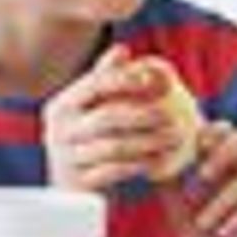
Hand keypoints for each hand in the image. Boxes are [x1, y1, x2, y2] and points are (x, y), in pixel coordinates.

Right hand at [43, 44, 187, 192]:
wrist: (75, 187)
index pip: (96, 84)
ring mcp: (65, 159)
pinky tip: (160, 158)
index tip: (153, 78)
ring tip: (177, 137)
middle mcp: (58, 131)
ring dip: (151, 140)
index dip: (126, 78)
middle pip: (109, 116)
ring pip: (114, 146)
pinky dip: (140, 164)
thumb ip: (108, 77)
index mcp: (62, 105)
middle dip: (147, 115)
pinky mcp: (77, 184)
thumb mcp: (96, 106)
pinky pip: (113, 171)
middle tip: (176, 116)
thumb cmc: (92, 138)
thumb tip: (121, 49)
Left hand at [156, 121, 236, 236]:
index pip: (224, 137)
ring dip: (222, 200)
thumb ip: (170, 191)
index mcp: (227, 173)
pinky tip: (222, 232)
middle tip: (202, 176)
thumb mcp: (181, 218)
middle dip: (221, 154)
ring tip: (203, 223)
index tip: (192, 146)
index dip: (210, 133)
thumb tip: (152, 165)